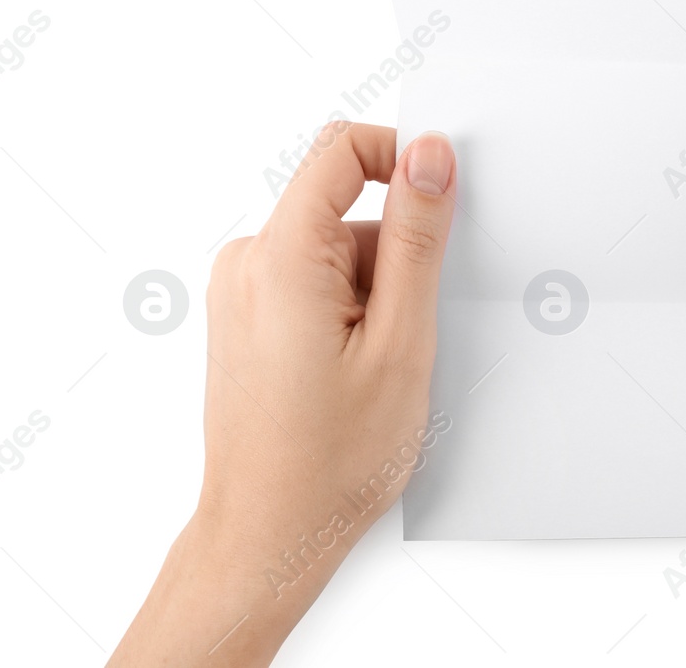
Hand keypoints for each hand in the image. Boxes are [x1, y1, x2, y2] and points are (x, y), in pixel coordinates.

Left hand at [110, 123, 456, 666]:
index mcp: (282, 256)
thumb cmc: (330, 459)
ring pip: (336, 247)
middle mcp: (248, 261)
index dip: (402, 157)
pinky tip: (355, 368)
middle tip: (411, 326)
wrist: (269, 535)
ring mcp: (241, 290)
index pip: (341, 150)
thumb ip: (417, 237)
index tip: (444, 197)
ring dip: (375, 288)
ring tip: (379, 363)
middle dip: (397, 251)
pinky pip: (313, 277)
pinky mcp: (246, 315)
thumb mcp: (403, 339)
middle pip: (345, 205)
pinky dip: (350, 308)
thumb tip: (430, 156)